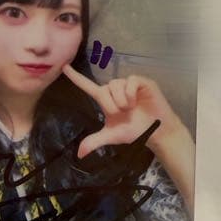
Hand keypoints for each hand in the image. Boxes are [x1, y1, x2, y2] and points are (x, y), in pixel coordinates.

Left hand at [61, 62, 178, 159]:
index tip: (64, 67)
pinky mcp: (141, 81)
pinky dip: (131, 93)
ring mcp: (128, 84)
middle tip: (123, 113)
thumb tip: (79, 154)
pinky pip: (130, 81)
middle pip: (104, 89)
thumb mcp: (112, 136)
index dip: (76, 77)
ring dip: (122, 100)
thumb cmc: (135, 131)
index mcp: (105, 99)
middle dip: (112, 105)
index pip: (87, 86)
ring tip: (132, 108)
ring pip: (116, 85)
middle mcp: (115, 89)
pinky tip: (137, 101)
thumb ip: (95, 141)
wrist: (157, 132)